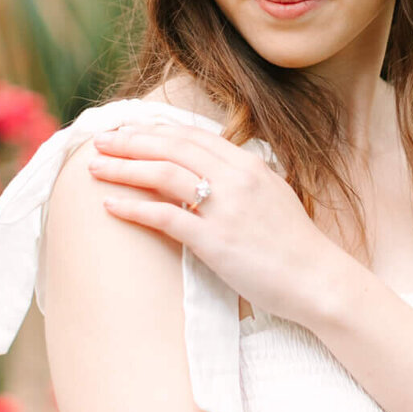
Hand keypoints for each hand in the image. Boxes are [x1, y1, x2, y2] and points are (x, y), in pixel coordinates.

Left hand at [87, 120, 341, 323]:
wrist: (317, 280)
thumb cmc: (294, 245)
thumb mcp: (270, 197)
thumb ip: (240, 180)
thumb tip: (209, 173)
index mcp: (249, 164)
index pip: (191, 136)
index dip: (154, 131)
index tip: (127, 131)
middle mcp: (235, 178)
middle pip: (171, 147)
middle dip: (129, 142)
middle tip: (99, 142)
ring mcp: (225, 207)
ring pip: (162, 174)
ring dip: (123, 168)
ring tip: (95, 168)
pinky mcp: (214, 240)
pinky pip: (164, 216)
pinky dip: (133, 208)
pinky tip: (110, 205)